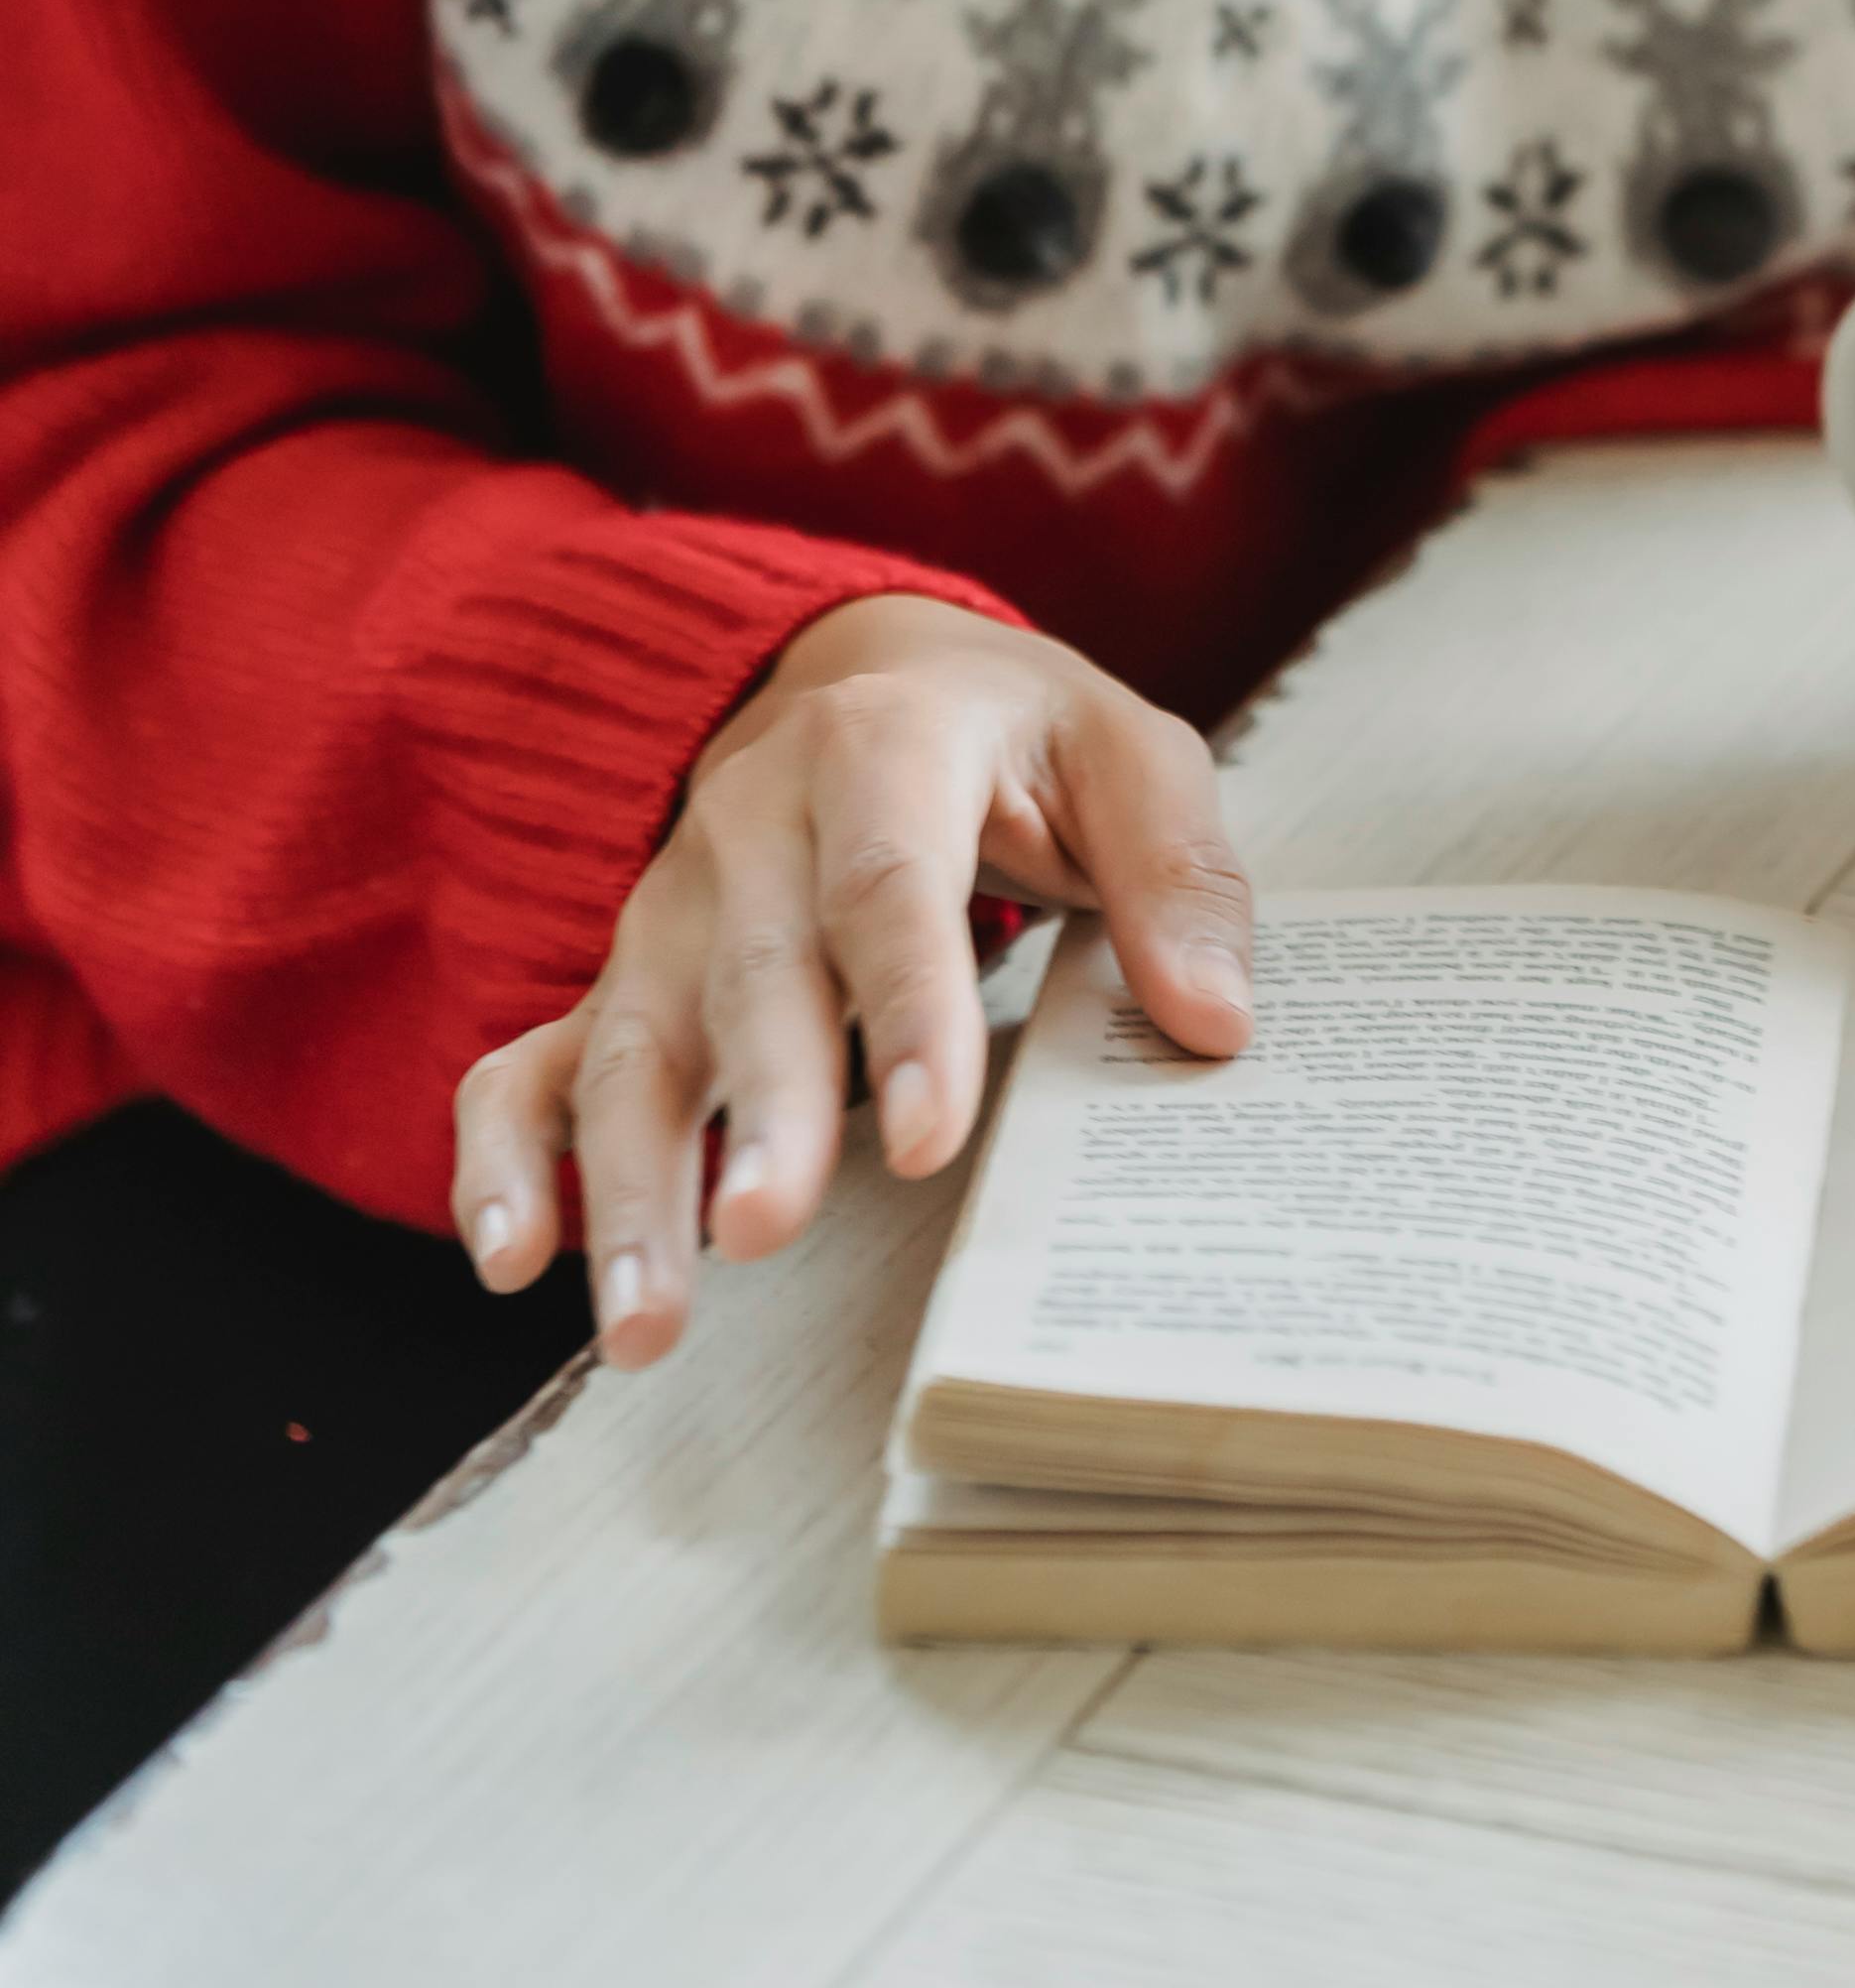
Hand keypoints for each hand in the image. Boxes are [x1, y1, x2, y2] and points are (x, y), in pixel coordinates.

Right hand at [451, 593, 1251, 1366]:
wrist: (870, 671)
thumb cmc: (1015, 738)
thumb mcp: (1124, 752)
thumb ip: (1177, 873)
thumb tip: (1215, 1020)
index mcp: (884, 748)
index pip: (892, 887)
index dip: (908, 1014)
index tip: (928, 1140)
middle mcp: (751, 824)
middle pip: (751, 976)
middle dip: (758, 1110)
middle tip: (767, 1232)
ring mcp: (668, 908)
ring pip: (634, 1042)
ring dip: (630, 1180)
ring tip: (647, 1317)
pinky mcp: (620, 981)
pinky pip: (530, 1064)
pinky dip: (505, 1157)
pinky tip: (507, 1258)